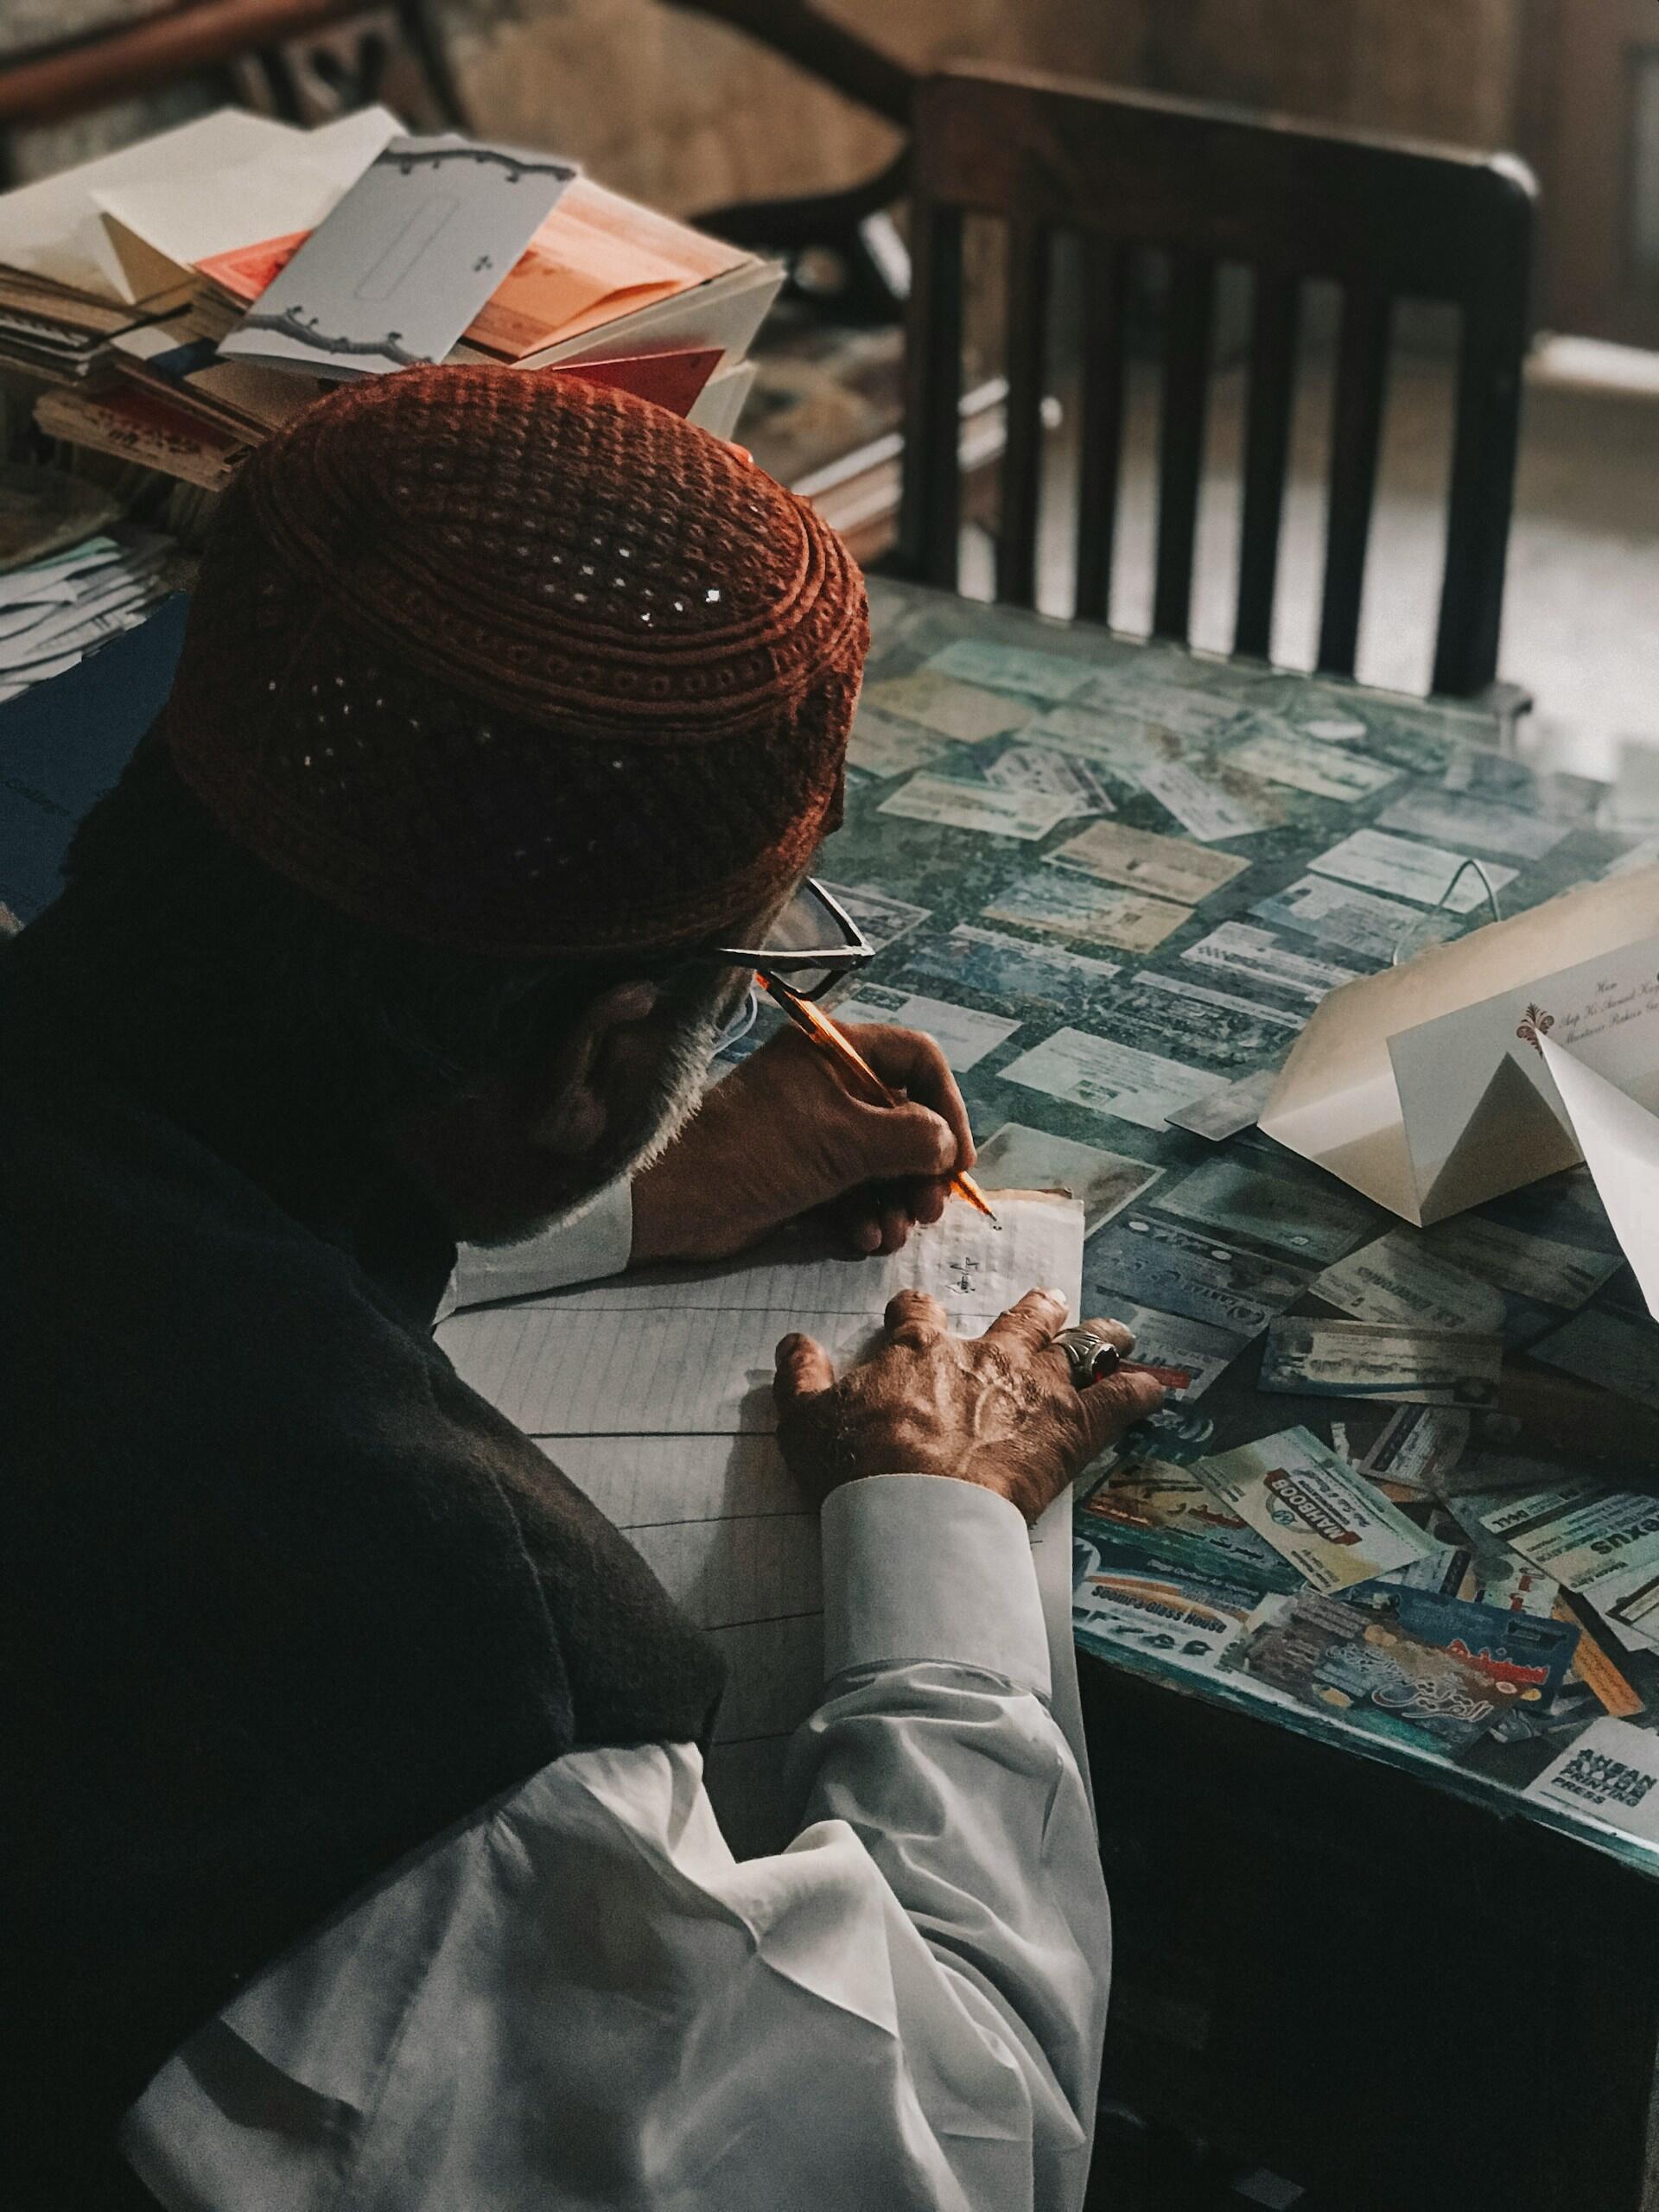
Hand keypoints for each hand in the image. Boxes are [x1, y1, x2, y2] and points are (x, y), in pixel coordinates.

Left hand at [630, 1022, 975, 1264]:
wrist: (677, 1200)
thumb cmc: (756, 1151)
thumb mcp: (844, 1141)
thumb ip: (909, 1138)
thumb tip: (946, 1147)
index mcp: (833, 1050)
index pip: (917, 1060)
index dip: (948, 1106)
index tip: (958, 1160)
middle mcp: (827, 1084)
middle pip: (904, 1118)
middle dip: (922, 1167)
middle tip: (930, 1209)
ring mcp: (813, 1130)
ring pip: (881, 1161)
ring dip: (896, 1200)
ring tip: (895, 1232)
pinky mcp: (799, 1173)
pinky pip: (852, 1190)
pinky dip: (865, 1215)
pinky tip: (865, 1239)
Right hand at [773, 1288, 1165, 1524]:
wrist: (918, 1511)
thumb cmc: (860, 1469)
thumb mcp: (806, 1423)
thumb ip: (801, 1379)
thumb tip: (792, 1345)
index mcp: (918, 1351)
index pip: (917, 1314)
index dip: (914, 1312)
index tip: (912, 1313)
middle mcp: (983, 1355)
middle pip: (1019, 1317)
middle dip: (1034, 1310)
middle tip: (1044, 1306)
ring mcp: (1032, 1387)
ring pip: (1076, 1344)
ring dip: (1096, 1336)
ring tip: (1114, 1333)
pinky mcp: (1070, 1429)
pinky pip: (1117, 1402)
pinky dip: (1138, 1393)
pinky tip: (1155, 1387)